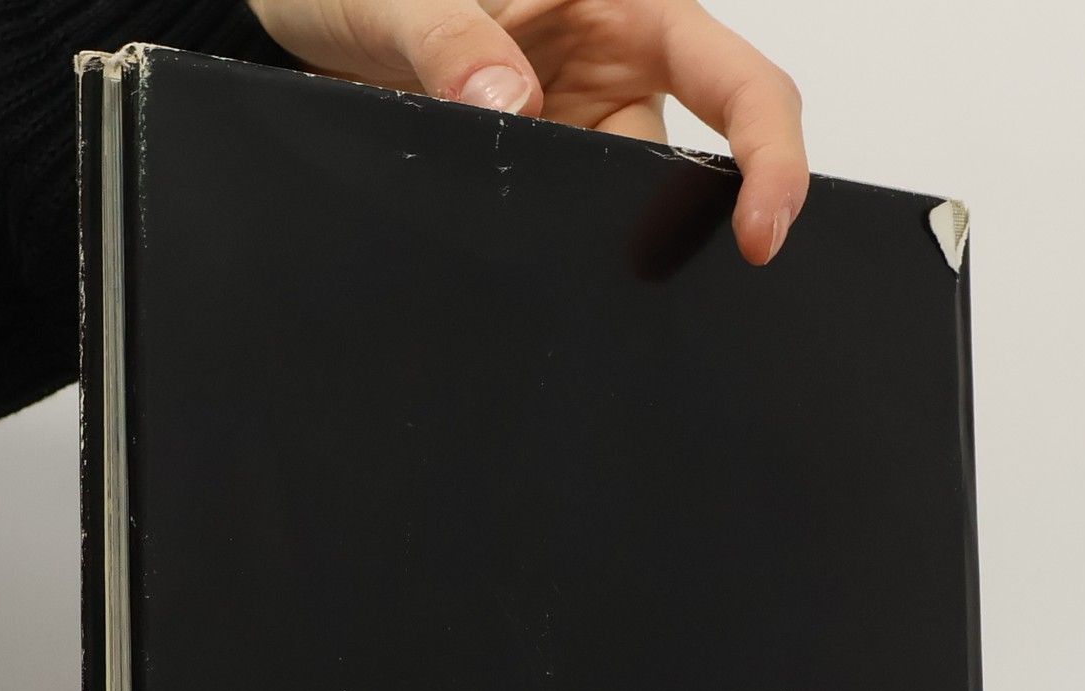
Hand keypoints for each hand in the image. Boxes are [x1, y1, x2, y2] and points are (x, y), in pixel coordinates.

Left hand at [246, 0, 807, 262]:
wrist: (315, 22)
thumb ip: (449, 43)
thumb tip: (506, 106)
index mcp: (625, 3)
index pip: (738, 81)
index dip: (769, 154)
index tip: (760, 232)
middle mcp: (619, 66)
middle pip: (688, 170)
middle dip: (663, 227)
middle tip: (615, 271)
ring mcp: (582, 129)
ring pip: (626, 214)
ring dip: (587, 241)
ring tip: (521, 235)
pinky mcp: (543, 176)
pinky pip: (568, 229)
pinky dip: (548, 250)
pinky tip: (508, 249)